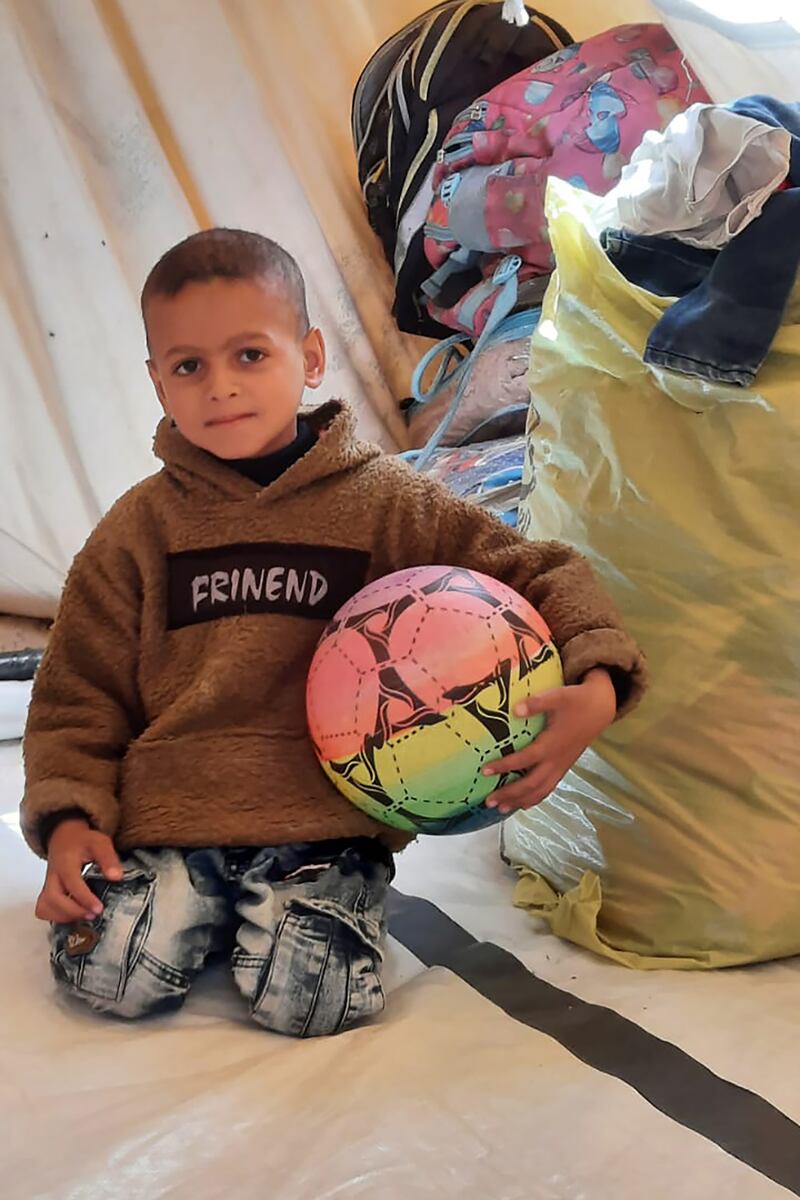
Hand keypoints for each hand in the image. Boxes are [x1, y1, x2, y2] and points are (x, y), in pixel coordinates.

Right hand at [35, 818, 122, 923]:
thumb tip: (116, 877)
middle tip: (93, 914)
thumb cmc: (82, 841)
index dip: (84, 898)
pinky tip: (73, 915)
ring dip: (64, 916)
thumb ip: (108, 859)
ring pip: (45, 906)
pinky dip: (56, 917)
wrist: (64, 836)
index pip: (72, 883)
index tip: (99, 908)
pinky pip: (43, 909)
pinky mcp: (46, 892)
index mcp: (65, 862)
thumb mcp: (100, 843)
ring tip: (85, 915)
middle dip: (73, 911)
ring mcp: (48, 885)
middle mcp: (53, 875)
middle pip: (53, 898)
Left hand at [483, 668, 616, 814]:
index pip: (525, 759)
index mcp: (552, 744)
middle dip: (510, 794)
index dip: (505, 766)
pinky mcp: (564, 767)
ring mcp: (561, 766)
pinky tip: (523, 805)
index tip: (485, 770)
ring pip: (541, 790)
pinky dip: (535, 798)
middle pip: (532, 784)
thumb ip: (537, 703)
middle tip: (489, 801)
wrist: (600, 709)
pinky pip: (549, 788)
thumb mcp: (558, 696)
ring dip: (520, 801)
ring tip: (502, 809)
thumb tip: (515, 710)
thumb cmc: (577, 701)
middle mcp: (556, 760)